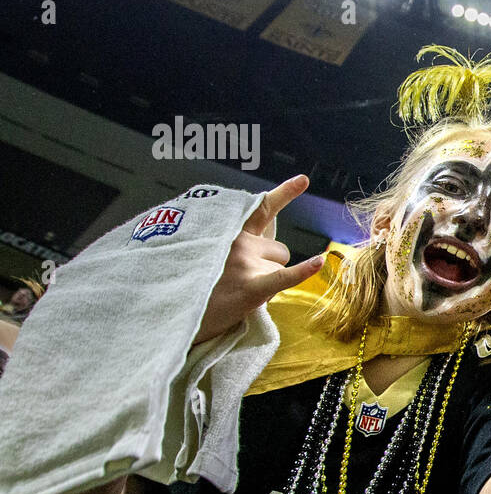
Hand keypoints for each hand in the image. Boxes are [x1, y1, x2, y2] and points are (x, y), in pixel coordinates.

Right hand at [193, 176, 321, 345]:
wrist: (169, 313)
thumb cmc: (190, 285)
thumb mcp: (203, 251)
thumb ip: (233, 243)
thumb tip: (266, 248)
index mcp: (228, 231)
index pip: (261, 209)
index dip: (284, 193)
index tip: (303, 180)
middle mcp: (239, 241)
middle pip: (280, 251)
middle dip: (270, 266)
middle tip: (241, 282)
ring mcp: (245, 263)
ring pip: (281, 267)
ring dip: (269, 280)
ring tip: (239, 294)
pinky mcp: (250, 287)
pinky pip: (284, 277)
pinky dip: (303, 271)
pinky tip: (319, 261)